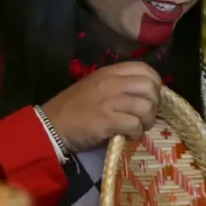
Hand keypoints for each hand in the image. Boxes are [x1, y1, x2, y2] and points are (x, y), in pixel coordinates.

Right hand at [40, 62, 162, 152]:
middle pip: (150, 87)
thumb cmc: (74, 108)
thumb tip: (144, 94)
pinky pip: (135, 124)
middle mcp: (112, 83)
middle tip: (145, 115)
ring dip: (147, 121)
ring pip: (146, 107)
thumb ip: (118, 85)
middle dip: (154, 104)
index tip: (149, 97)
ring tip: (138, 127)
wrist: (51, 125)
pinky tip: (128, 136)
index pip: (145, 69)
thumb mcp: (96, 86)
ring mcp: (110, 101)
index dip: (154, 84)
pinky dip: (136, 132)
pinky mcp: (108, 120)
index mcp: (110, 72)